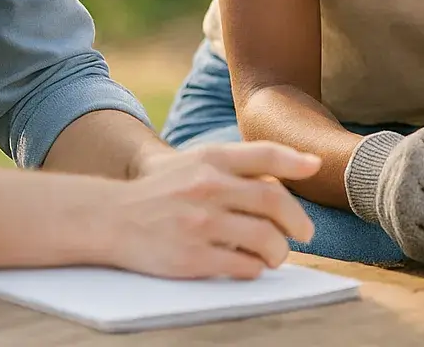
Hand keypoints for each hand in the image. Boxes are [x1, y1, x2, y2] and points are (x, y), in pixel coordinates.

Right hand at [103, 141, 320, 278]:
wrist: (108, 217)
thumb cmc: (161, 192)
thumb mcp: (194, 162)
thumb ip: (238, 164)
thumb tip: (296, 168)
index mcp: (210, 159)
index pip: (264, 155)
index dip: (296, 159)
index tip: (315, 167)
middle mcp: (206, 186)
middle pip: (273, 201)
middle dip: (297, 220)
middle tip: (304, 233)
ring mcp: (199, 222)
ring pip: (264, 237)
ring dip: (280, 250)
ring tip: (277, 255)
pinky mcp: (191, 257)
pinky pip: (242, 265)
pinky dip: (255, 268)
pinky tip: (251, 266)